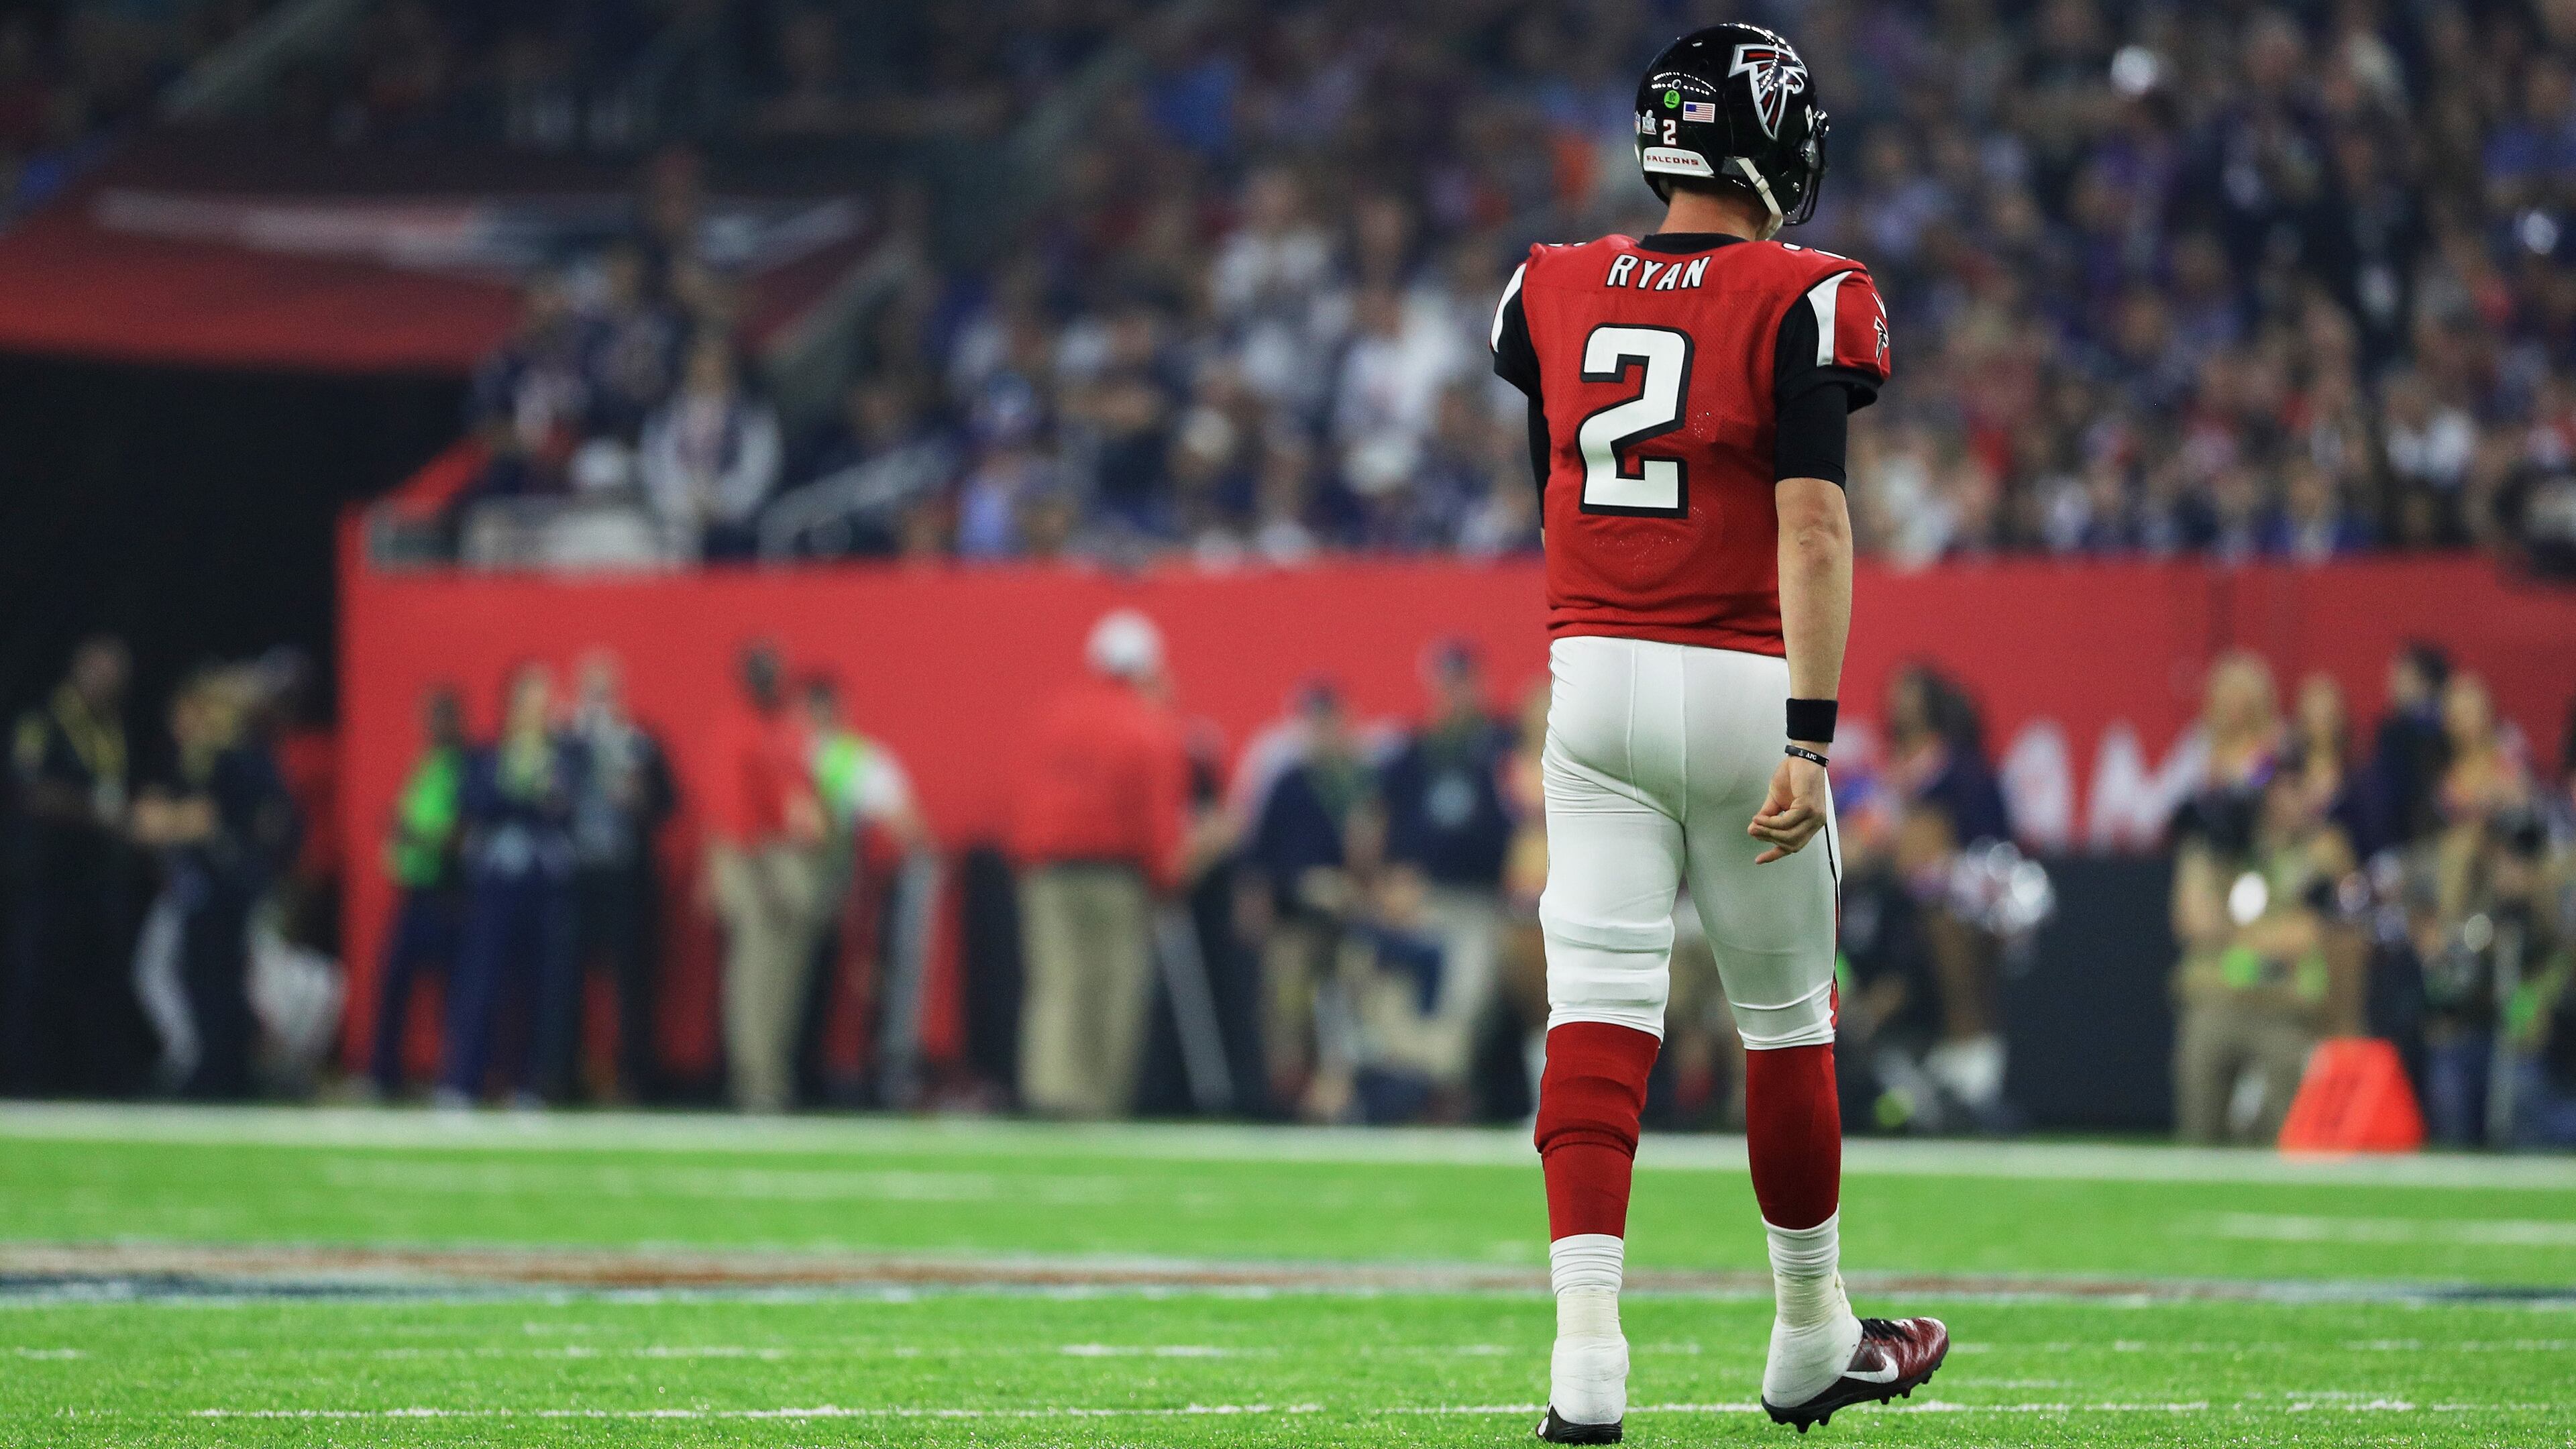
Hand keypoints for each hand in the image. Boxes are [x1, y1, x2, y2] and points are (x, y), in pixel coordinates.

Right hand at [1748, 750, 1829, 864]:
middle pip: (1791, 845)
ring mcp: (1814, 816)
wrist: (1802, 756)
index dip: (1775, 854)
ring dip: (1769, 832)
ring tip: (1755, 823)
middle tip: (1753, 830)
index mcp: (1810, 823)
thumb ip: (1768, 816)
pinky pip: (1787, 822)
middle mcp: (1816, 823)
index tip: (1758, 860)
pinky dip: (1771, 822)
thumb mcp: (1776, 800)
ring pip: (1789, 836)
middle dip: (1769, 839)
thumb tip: (1752, 830)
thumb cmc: (1791, 776)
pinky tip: (1760, 817)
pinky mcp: (1809, 808)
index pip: (1794, 845)